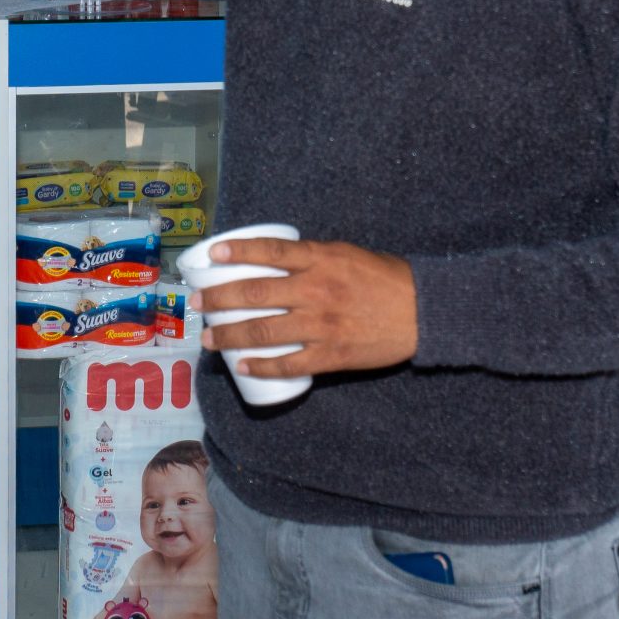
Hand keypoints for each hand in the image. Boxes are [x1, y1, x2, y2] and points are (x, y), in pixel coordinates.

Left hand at [193, 237, 418, 375]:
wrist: (423, 311)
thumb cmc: (385, 278)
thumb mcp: (347, 254)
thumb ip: (314, 259)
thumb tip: (276, 263)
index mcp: (321, 260)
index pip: (270, 253)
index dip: (237, 251)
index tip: (212, 254)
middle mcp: (316, 291)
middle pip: (254, 294)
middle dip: (218, 299)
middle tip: (196, 303)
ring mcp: (321, 325)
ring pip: (263, 332)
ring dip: (229, 336)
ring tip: (209, 338)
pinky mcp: (331, 355)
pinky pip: (289, 364)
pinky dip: (262, 366)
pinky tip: (243, 367)